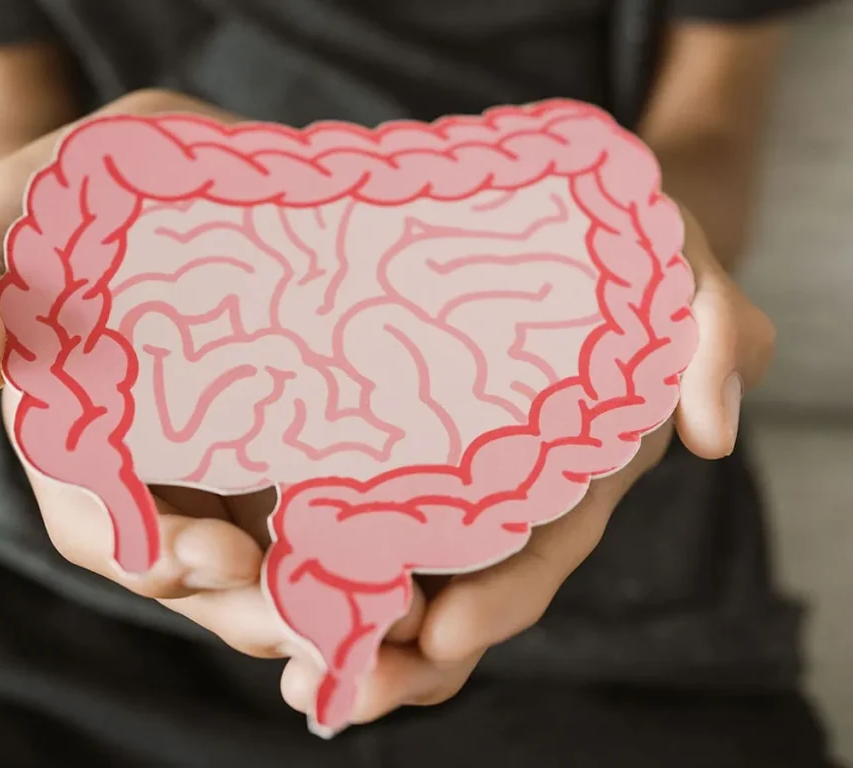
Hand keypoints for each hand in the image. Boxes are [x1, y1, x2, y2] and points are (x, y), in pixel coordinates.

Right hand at [0, 88, 383, 658]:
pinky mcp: (288, 440)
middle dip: (258, 605)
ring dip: (321, 593)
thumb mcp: (5, 226)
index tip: (225, 558)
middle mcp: (155, 474)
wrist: (144, 179)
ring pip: (269, 556)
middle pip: (201, 572)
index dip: (158, 555)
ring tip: (392, 603)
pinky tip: (415, 538)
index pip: (109, 531)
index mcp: (79, 448)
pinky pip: (319, 504)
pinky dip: (357, 535)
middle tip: (331, 621)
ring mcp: (226, 464)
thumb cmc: (64, 208)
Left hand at [279, 205, 775, 721]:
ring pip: (406, 565)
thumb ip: (713, 337)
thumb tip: (711, 435)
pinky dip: (322, 549)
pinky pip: (359, 503)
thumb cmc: (623, 246)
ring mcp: (450, 468)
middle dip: (414, 646)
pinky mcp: (393, 438)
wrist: (550, 214)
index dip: (502, 598)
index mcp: (582, 467)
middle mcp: (513, 487)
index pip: (545, 550)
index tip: (444, 633)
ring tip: (298, 671)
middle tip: (349, 686)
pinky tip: (266, 574)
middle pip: (464, 585)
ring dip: (357, 622)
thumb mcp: (679, 270)